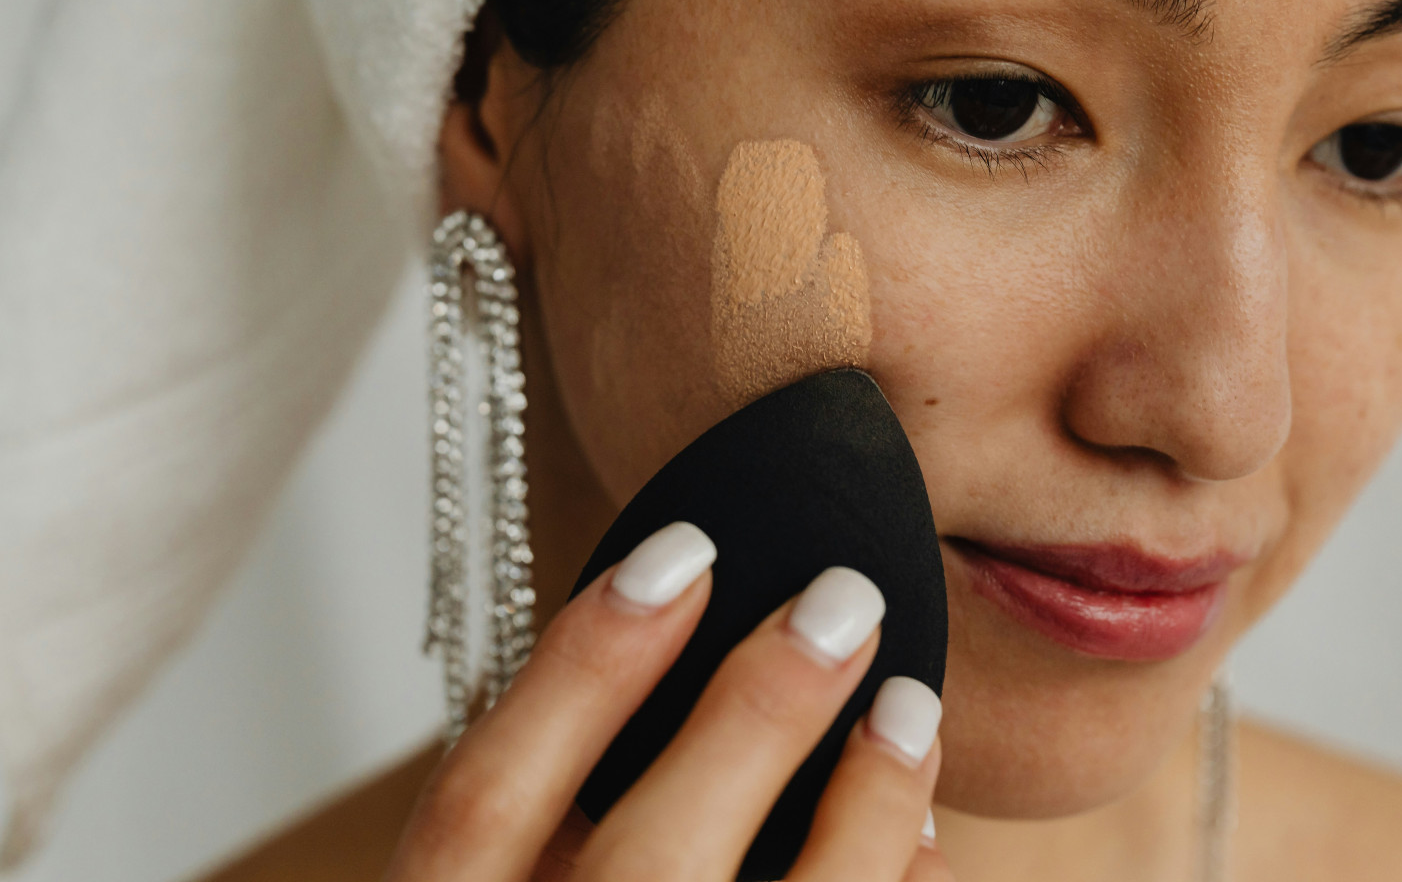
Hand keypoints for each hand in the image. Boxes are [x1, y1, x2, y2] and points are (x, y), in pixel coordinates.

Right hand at [382, 521, 949, 881]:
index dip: (583, 666)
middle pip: (645, 864)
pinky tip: (916, 847)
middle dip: (753, 718)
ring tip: (908, 710)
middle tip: (841, 602)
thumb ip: (536, 832)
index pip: (484, 799)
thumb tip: (672, 650)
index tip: (685, 550)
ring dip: (861, 816)